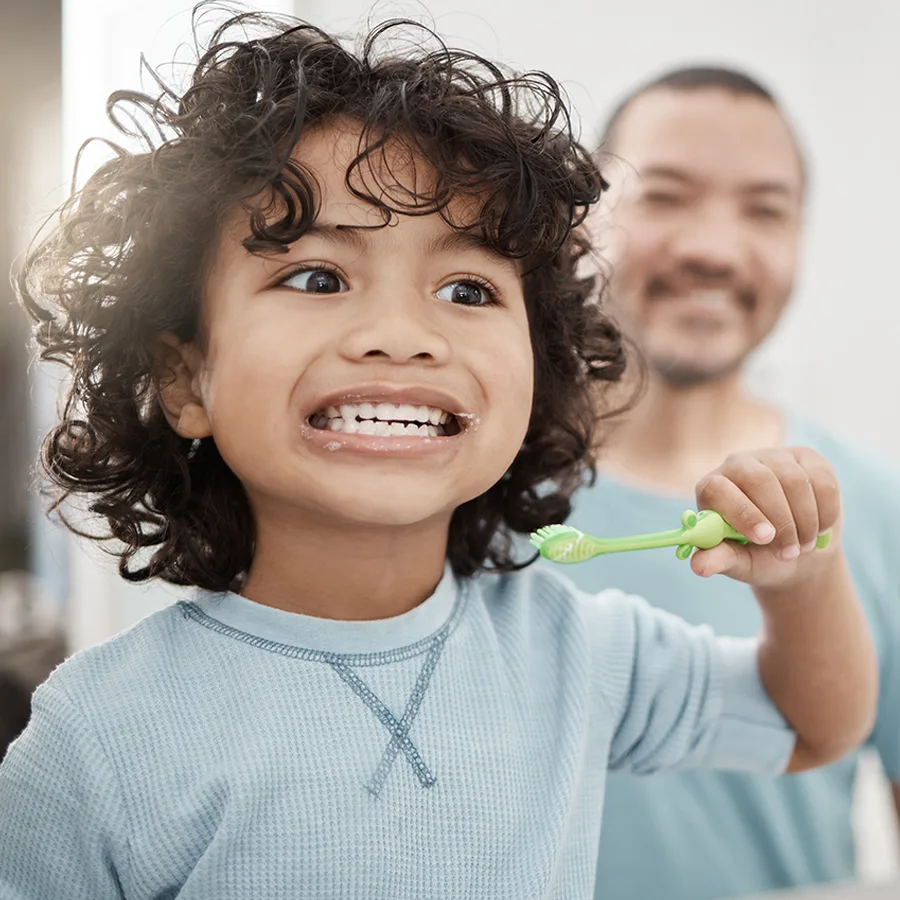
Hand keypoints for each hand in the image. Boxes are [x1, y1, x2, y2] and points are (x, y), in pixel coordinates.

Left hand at [691, 447, 840, 587]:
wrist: (799, 551)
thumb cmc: (759, 556)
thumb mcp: (738, 562)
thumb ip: (720, 560)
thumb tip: (698, 567)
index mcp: (712, 488)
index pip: (718, 488)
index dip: (741, 512)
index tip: (765, 538)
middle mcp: (738, 465)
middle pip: (759, 480)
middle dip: (781, 520)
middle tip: (790, 552)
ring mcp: (773, 457)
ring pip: (795, 481)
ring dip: (805, 521)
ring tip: (803, 546)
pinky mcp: (806, 457)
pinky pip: (823, 481)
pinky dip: (826, 512)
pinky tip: (819, 528)